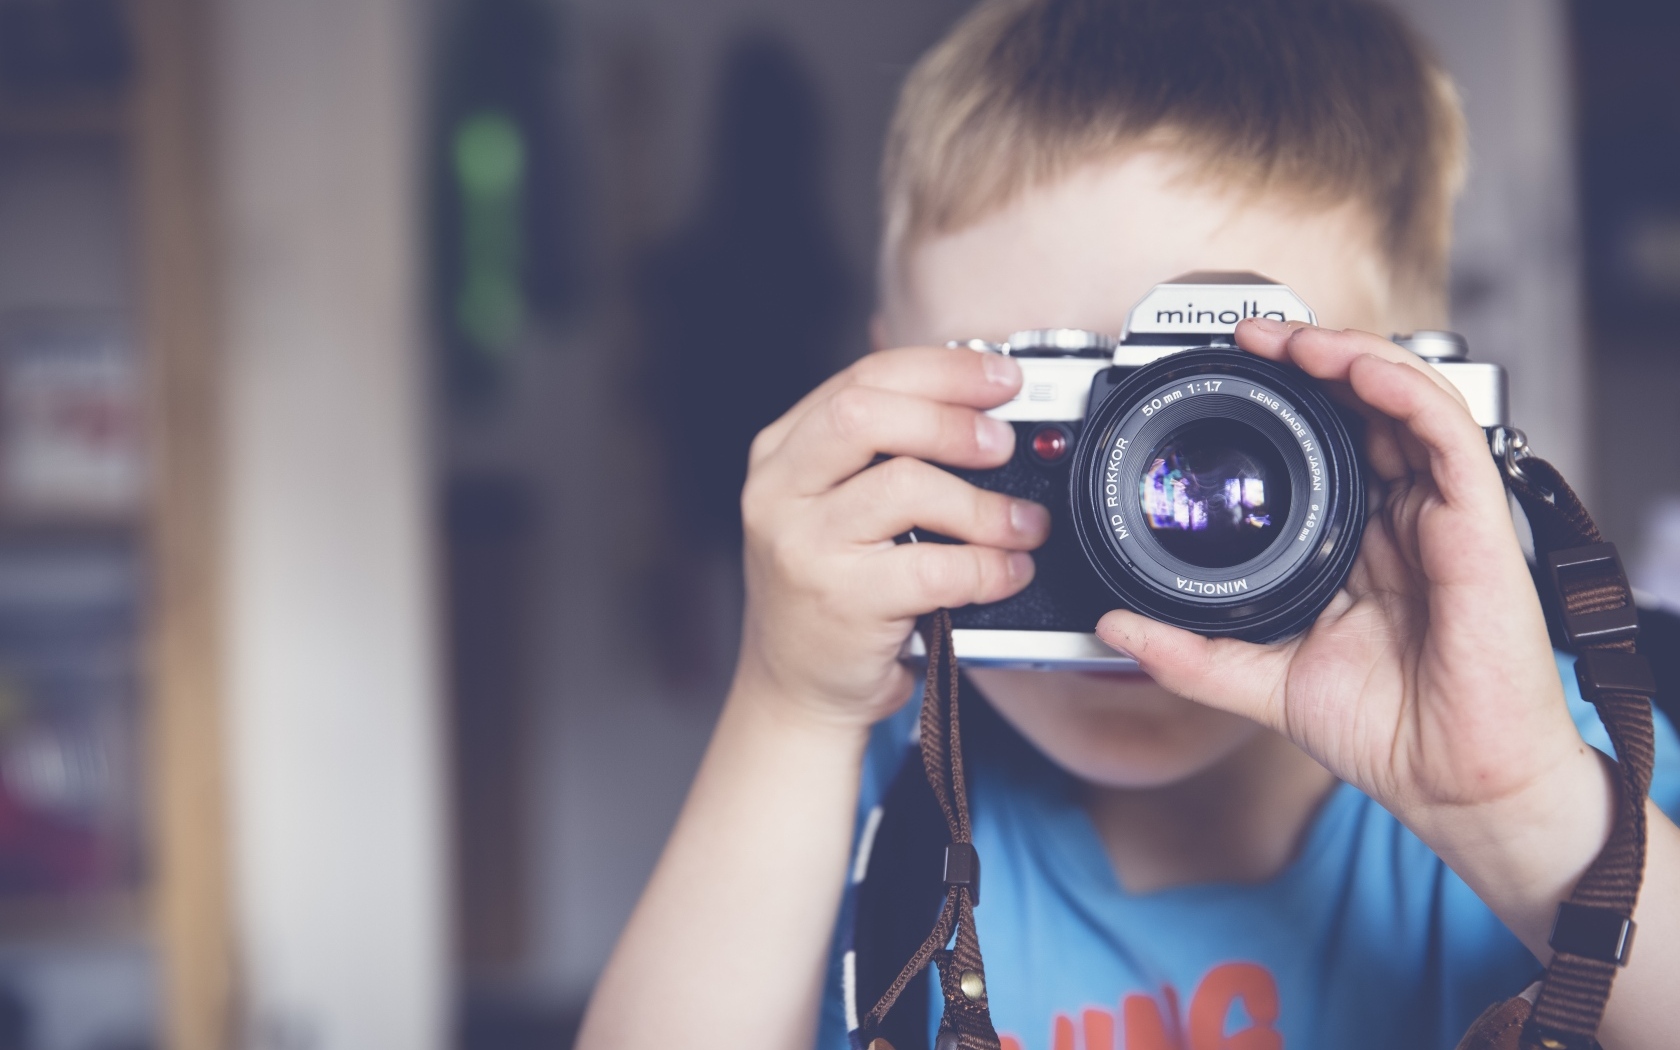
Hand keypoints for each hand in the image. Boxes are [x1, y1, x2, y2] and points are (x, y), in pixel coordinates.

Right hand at [736, 346, 1050, 727]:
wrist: (795, 688)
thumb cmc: (830, 592)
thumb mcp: (833, 507)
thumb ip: (882, 455)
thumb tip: (980, 408)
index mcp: (781, 453)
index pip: (862, 379)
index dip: (940, 370)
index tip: (999, 377)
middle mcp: (780, 492)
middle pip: (867, 414)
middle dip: (952, 418)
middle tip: (1003, 443)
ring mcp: (803, 547)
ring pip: (905, 486)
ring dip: (983, 503)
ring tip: (1021, 523)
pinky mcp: (840, 601)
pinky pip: (932, 566)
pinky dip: (986, 566)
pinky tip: (1007, 572)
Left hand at [1095, 321, 1592, 834]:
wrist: (1454, 785)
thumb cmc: (1388, 733)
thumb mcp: (1262, 682)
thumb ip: (1189, 653)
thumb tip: (1114, 626)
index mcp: (1361, 541)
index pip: (1329, 443)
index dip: (1286, 399)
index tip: (1227, 374)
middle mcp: (1403, 517)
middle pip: (1365, 405)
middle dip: (1310, 357)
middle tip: (1249, 337)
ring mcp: (1442, 514)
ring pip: (1406, 399)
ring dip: (1348, 355)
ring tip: (1289, 339)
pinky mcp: (1477, 522)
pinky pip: (1446, 431)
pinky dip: (1400, 387)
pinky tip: (1355, 368)